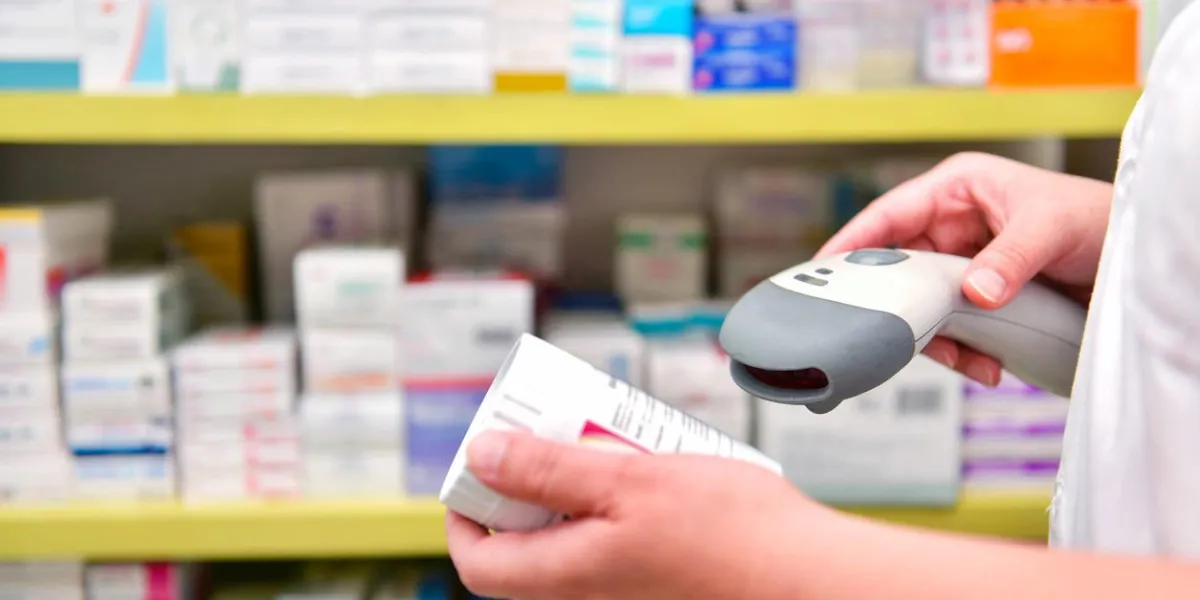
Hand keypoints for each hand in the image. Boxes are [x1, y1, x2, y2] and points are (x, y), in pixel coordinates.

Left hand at [446, 431, 823, 599]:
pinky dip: (617, 503)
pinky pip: (615, 540)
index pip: (480, 564)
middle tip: (553, 434)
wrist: (810, 577)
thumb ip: (550, 471)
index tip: (477, 468)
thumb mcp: (628, 480)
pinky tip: (650, 468)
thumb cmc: (733, 534)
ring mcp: (627, 590)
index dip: (465, 516)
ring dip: (579, 487)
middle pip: (528, 543)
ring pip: (575, 536)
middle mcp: (593, 594)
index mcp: (572, 577)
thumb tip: (483, 456)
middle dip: (532, 485)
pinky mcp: (660, 580)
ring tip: (608, 441)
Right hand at [818, 152, 1111, 384]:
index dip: (851, 243)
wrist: (1135, 260)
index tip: (821, 273)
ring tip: (967, 362)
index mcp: (958, 190)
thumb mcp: (1051, 228)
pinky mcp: (980, 300)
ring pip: (922, 307)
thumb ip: (1009, 259)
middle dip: (902, 308)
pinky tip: (986, 366)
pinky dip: (963, 353)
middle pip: (899, 270)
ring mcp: (965, 265)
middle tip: (890, 336)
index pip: (889, 216)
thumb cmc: (1099, 218)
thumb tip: (973, 292)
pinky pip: (952, 329)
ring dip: (938, 341)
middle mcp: (954, 226)